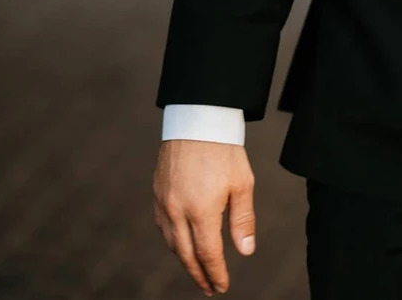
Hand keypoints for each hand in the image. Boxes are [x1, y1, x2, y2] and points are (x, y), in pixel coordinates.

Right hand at [153, 140, 255, 295]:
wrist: (198, 119)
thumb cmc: (224, 150)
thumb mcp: (243, 184)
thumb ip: (243, 220)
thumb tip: (245, 251)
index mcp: (201, 210)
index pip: (207, 253)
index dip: (215, 273)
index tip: (222, 287)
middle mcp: (177, 210)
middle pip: (185, 254)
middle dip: (198, 274)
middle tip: (210, 287)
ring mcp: (163, 202)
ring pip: (171, 242)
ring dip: (184, 259)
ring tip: (198, 269)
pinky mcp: (157, 192)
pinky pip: (162, 225)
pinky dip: (172, 240)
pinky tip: (181, 243)